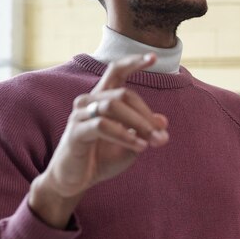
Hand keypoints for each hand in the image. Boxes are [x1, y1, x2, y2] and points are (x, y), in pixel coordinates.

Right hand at [29, 54, 168, 227]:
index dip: (133, 62)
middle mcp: (88, 101)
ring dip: (138, 124)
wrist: (75, 181)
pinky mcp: (75, 132)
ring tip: (152, 141)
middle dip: (146, 114)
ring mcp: (79, 115)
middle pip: (124, 94)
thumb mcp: (130, 143)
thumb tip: (164, 122)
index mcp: (102, 98)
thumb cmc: (101, 158)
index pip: (116, 71)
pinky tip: (140, 147)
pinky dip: (125, 135)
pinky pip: (103, 126)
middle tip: (161, 135)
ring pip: (114, 106)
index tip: (153, 57)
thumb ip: (145, 131)